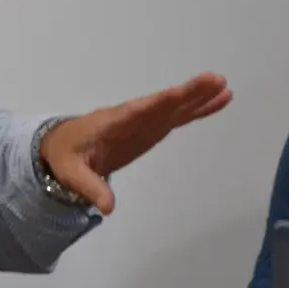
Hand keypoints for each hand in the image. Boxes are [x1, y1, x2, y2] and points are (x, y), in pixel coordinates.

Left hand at [39, 72, 232, 213]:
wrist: (63, 145)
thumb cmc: (65, 156)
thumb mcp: (70, 173)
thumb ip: (89, 187)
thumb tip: (108, 207)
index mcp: (111, 123)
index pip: (136, 112)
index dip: (156, 103)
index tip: (178, 94)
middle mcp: (131, 117)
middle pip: (161, 104)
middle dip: (186, 93)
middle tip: (215, 80)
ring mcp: (144, 121)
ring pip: (174, 108)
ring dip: (198, 98)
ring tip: (225, 87)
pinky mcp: (152, 129)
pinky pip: (178, 117)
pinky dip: (197, 110)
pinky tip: (219, 101)